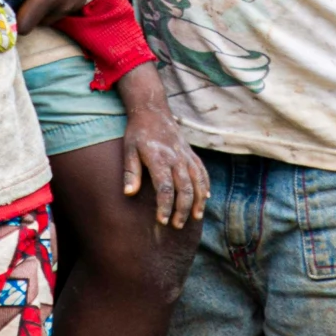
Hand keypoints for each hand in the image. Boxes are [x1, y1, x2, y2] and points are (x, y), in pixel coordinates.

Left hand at [0, 0, 119, 28]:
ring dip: (35, 6)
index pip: (24, 26)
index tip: (1, 0)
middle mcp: (64, 4)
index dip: (9, 17)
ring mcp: (74, 3)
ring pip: (46, 17)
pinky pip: (57, 10)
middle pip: (33, 23)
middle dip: (21, 10)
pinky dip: (48, 1)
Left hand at [117, 64, 208, 227]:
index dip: (165, 205)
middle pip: (184, 188)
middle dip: (182, 209)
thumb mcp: (129, 149)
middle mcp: (176, 158)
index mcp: (159, 158)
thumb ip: (131, 172)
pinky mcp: (191, 154)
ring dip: (198, 201)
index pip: (165, 187)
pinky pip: (202, 172)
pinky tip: (206, 198)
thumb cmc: (138, 133)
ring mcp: (186, 156)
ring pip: (198, 181)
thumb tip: (129, 193)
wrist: (153, 110)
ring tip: (195, 217)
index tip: (162, 220)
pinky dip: (206, 185)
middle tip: (177, 226)